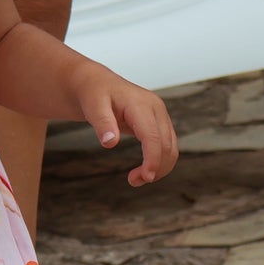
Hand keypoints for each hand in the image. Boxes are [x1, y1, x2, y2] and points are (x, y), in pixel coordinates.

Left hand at [74, 63, 177, 186]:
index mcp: (141, 103)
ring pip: (170, 147)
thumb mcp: (92, 105)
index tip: (146, 177)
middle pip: (166, 145)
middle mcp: (156, 108)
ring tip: (135, 179)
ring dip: (159, 167)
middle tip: (132, 181)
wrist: (96, 83)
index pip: (153, 136)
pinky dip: (158, 161)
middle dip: (155, 167)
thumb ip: (102, 123)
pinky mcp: (158, 122)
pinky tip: (143, 170)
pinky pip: (165, 145)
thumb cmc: (94, 93)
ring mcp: (159, 115)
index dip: (153, 158)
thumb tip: (111, 143)